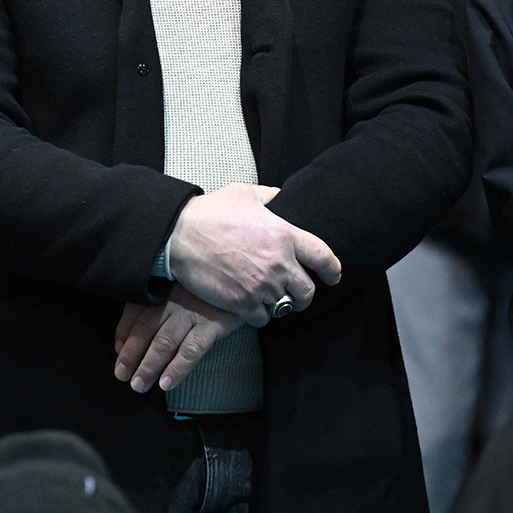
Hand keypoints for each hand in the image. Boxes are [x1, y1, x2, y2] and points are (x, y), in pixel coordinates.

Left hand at [113, 285, 241, 393]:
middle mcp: (175, 299)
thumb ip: (161, 302)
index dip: (123, 333)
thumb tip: (132, 334)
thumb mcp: (188, 284)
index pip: (136, 309)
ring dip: (149, 365)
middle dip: (131, 354)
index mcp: (167, 287)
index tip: (117, 352)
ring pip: (164, 342)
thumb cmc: (216, 281)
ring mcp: (194, 311)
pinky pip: (191, 350)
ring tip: (139, 385)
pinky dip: (177, 368)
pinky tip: (166, 383)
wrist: (249, 273)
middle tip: (122, 375)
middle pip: (146, 328)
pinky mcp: (213, 323)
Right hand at [167, 182, 341, 326]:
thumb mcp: (243, 194)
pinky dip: (260, 315)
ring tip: (271, 299)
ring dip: (280, 304)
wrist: (180, 234)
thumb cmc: (211, 212)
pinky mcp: (242, 302)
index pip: (324, 257)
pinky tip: (252, 306)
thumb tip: (279, 195)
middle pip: (308, 291)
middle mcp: (278, 262)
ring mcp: (261, 285)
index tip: (333, 276)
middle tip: (297, 293)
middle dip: (305, 294)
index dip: (333, 270)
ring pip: (285, 307)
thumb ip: (268, 196)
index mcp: (285, 234)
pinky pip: (263, 319)